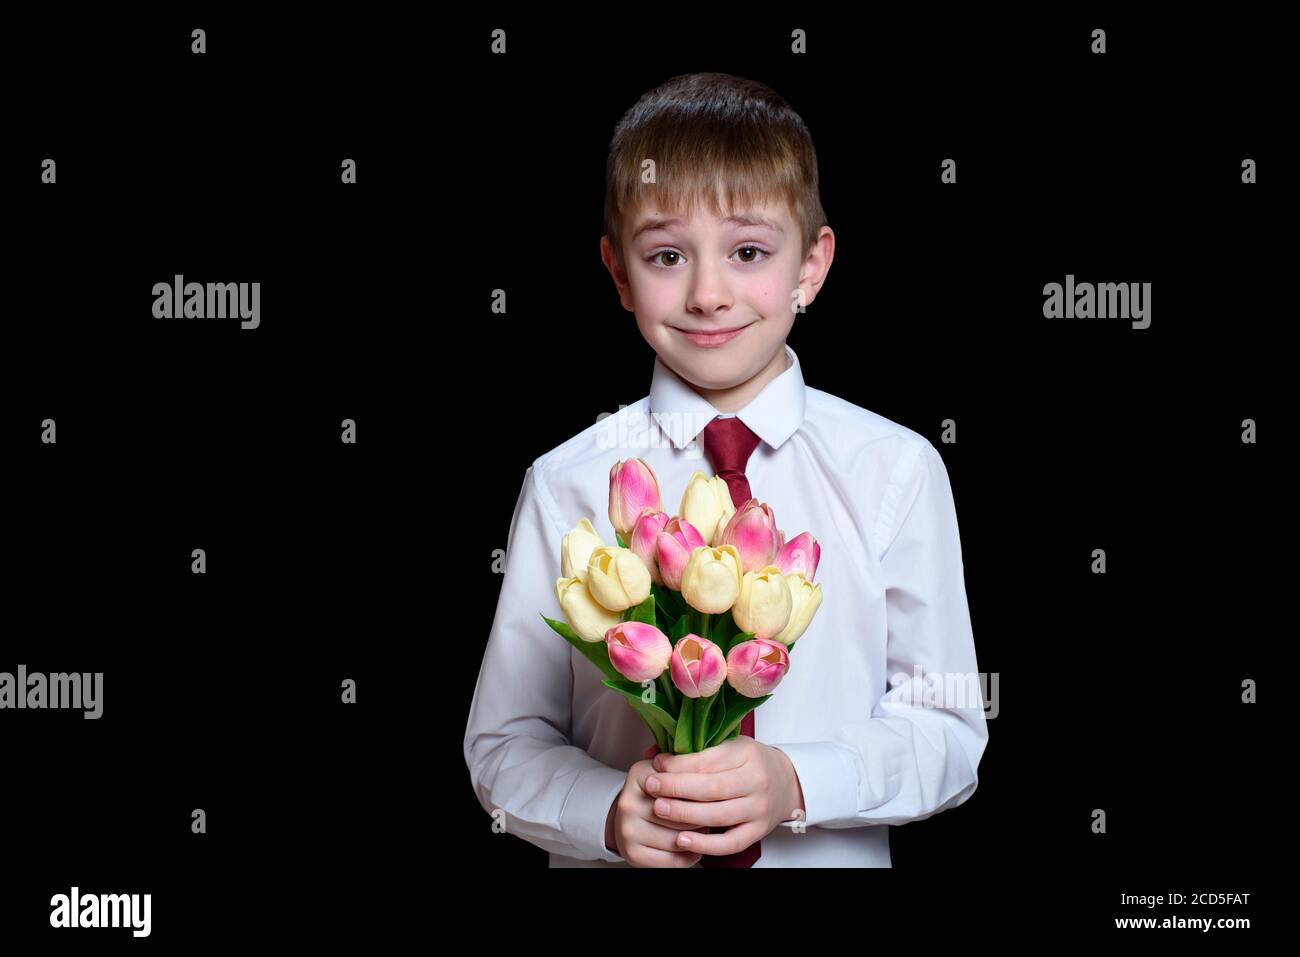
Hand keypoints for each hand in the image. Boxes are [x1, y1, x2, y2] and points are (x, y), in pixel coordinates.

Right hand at [605, 744, 707, 866]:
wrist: (629, 818)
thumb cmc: (657, 792)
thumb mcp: (667, 769)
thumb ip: (684, 760)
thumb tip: (706, 755)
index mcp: (639, 774)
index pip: (678, 784)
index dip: (701, 791)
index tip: (714, 791)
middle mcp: (629, 802)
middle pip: (679, 813)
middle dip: (703, 815)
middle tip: (716, 813)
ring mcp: (628, 829)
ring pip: (677, 839)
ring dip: (698, 838)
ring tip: (706, 830)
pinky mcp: (632, 854)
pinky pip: (671, 861)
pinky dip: (689, 857)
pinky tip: (695, 848)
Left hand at [643, 736, 804, 857]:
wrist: (786, 782)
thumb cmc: (750, 762)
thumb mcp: (729, 745)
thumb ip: (697, 751)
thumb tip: (656, 756)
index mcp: (747, 753)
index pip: (708, 760)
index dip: (678, 764)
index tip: (656, 764)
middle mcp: (757, 781)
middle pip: (712, 788)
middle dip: (676, 788)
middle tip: (651, 787)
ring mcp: (759, 809)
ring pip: (718, 815)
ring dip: (685, 815)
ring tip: (659, 810)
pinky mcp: (758, 831)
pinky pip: (730, 843)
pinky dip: (705, 844)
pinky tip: (682, 840)